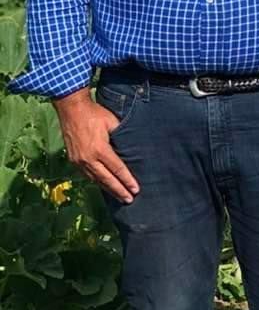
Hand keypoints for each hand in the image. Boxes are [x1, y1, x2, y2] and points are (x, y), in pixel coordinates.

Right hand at [53, 88, 139, 202]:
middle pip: (107, 179)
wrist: (72, 109)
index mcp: (100, 150)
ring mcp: (79, 161)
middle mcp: (88, 159)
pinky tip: (103, 186)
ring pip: (96, 180)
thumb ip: (121, 137)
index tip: (136, 189)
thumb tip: (130, 148)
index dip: (127, 180)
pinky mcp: (73, 160)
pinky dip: (96, 182)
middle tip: (129, 200)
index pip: (117, 169)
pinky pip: (87, 175)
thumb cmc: (95, 113)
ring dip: (108, 189)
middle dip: (119, 190)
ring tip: (119, 197)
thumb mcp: (112, 123)